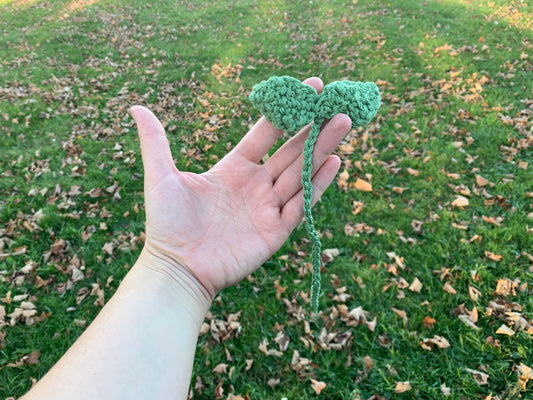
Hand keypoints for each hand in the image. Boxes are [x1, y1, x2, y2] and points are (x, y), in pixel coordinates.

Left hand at [131, 77, 351, 302]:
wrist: (177, 268)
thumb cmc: (166, 225)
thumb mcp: (161, 177)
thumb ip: (156, 142)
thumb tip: (136, 107)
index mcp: (233, 169)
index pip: (265, 135)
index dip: (284, 113)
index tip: (305, 88)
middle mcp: (254, 185)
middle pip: (290, 151)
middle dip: (313, 127)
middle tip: (336, 101)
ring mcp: (267, 208)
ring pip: (301, 172)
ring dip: (323, 148)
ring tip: (344, 121)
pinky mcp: (276, 231)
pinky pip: (302, 204)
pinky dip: (319, 184)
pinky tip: (334, 162)